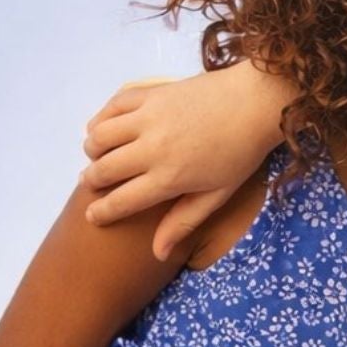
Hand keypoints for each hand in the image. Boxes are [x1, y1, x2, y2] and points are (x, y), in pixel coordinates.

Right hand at [78, 66, 294, 261]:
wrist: (255, 102)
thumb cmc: (241, 152)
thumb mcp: (217, 194)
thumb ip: (184, 222)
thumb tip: (158, 253)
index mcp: (170, 177)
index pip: (121, 201)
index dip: (101, 213)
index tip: (92, 217)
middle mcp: (152, 148)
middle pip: (103, 170)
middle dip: (91, 181)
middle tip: (93, 184)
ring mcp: (149, 117)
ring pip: (100, 136)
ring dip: (93, 150)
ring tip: (100, 156)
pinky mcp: (150, 93)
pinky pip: (112, 106)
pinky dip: (101, 119)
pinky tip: (105, 128)